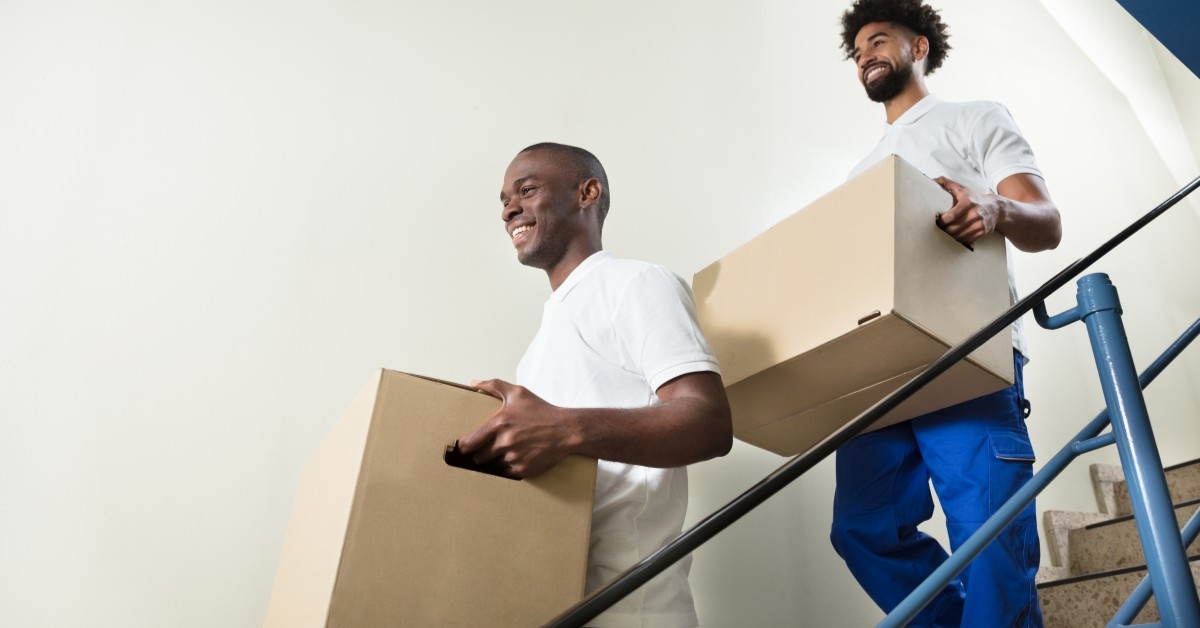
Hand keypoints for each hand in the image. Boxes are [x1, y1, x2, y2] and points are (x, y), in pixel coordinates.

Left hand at [456, 379, 578, 478]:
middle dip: (480, 454)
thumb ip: (493, 385)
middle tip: (486, 449)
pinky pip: (506, 474)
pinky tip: (515, 459)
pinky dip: (508, 468)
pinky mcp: (523, 470)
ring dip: (494, 461)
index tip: (464, 447)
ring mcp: (514, 458)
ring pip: (492, 466)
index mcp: (499, 424)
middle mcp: (504, 443)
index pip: (469, 443)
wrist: (566, 430)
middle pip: (478, 458)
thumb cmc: (542, 411)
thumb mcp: (518, 393)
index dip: (464, 447)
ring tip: (503, 453)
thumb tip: (474, 383)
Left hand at [934, 176, 1001, 246]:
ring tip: (945, 233)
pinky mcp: (983, 232)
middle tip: (938, 229)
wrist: (996, 207)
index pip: (952, 216)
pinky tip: (955, 236)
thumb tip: (931, 180)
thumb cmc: (973, 197)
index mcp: (968, 202)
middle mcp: (975, 213)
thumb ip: (946, 183)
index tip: (937, 222)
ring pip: (959, 236)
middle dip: (944, 230)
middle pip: (954, 228)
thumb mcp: (961, 188)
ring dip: (950, 236)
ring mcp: (980, 224)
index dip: (942, 221)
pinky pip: (967, 240)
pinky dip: (959, 239)